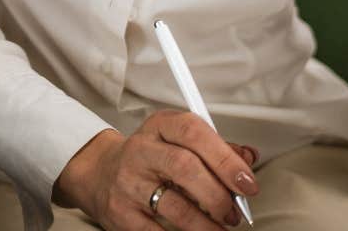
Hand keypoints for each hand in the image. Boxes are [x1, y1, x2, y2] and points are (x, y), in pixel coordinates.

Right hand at [53, 110, 258, 230]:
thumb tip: (248, 159)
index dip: (226, 159)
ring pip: (176, 207)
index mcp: (159, 126)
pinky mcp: (121, 213)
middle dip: (219, 196)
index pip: (194, 132)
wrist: (99, 174)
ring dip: (207, 225)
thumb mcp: (178, 142)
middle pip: (185, 168)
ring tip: (219, 229)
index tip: (248, 184)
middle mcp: (140, 150)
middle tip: (234, 213)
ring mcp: (128, 182)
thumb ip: (215, 149)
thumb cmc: (150, 159)